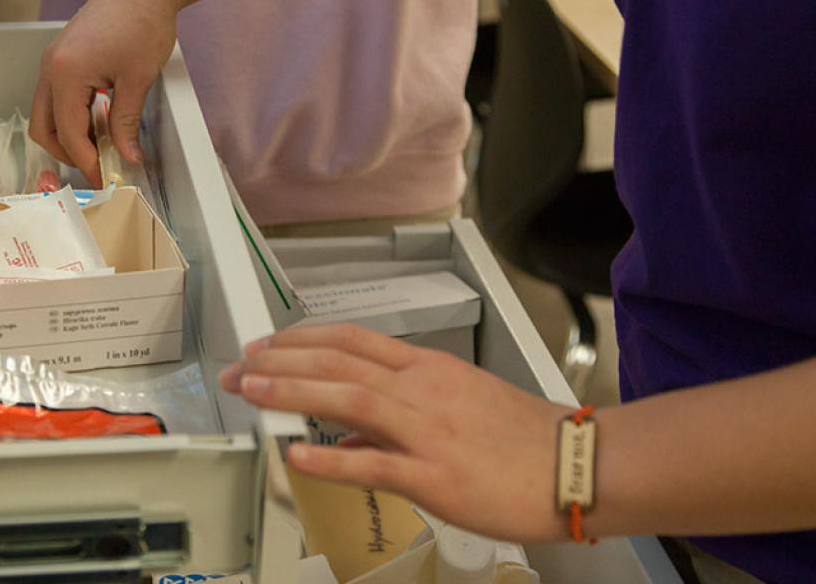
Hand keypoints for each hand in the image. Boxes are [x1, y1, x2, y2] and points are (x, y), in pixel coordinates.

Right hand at [28, 0, 188, 187]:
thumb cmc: (140, 24)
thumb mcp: (137, 80)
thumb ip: (126, 123)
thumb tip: (126, 155)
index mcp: (65, 73)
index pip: (68, 133)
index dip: (85, 161)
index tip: (102, 177)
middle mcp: (50, 68)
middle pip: (43, 128)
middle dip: (67, 153)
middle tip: (96, 166)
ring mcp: (52, 62)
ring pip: (47, 114)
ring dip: (69, 135)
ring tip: (100, 146)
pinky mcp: (61, 59)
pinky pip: (56, 98)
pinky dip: (72, 116)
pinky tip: (97, 122)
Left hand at [219, 324, 573, 541]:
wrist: (575, 466)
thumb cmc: (524, 438)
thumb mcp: (460, 403)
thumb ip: (400, 414)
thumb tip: (351, 436)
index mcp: (427, 369)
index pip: (351, 341)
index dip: (301, 340)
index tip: (266, 346)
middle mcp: (422, 390)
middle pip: (339, 361)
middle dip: (280, 361)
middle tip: (240, 369)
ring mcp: (427, 430)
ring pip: (349, 399)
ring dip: (294, 391)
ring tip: (254, 392)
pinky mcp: (435, 475)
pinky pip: (374, 464)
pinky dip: (332, 458)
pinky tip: (298, 456)